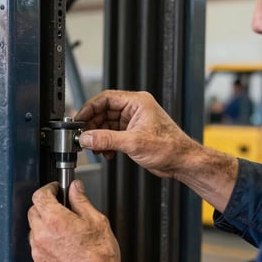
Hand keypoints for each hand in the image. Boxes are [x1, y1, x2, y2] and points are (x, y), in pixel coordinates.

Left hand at [28, 180, 128, 261]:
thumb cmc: (100, 258)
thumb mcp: (96, 221)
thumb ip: (81, 200)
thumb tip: (75, 188)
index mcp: (56, 221)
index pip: (40, 195)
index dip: (48, 188)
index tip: (55, 189)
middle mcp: (42, 236)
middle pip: (33, 211)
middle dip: (45, 205)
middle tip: (60, 206)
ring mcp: (38, 252)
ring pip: (33, 229)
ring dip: (44, 224)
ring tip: (63, 228)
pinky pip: (36, 246)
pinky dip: (44, 241)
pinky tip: (61, 244)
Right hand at [75, 90, 198, 177]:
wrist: (181, 162)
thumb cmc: (170, 146)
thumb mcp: (133, 142)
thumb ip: (106, 139)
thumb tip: (87, 138)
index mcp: (136, 102)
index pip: (106, 99)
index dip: (90, 108)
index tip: (79, 119)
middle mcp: (134, 110)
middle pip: (104, 112)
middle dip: (92, 126)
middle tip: (83, 137)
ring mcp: (132, 122)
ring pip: (106, 125)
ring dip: (98, 137)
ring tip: (94, 147)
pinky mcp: (132, 134)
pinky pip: (112, 135)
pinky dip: (106, 144)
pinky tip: (106, 153)